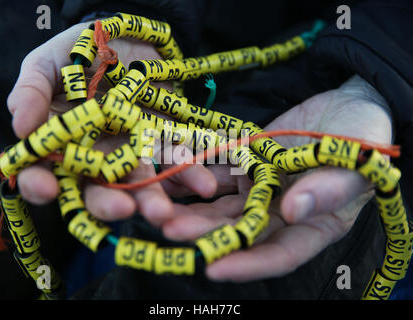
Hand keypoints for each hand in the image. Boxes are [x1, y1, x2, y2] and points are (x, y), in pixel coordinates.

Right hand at [6, 22, 217, 224]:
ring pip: (137, 182)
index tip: (47, 189)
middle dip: (108, 203)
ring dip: (151, 198)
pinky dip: (189, 172)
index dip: (40, 184)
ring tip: (164, 212)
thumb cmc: (80, 51)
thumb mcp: (50, 62)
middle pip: (95, 188)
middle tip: (123, 210)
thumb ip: (32, 91)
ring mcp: (128, 151)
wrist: (127, 38)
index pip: (42, 171)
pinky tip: (202, 184)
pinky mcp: (160, 140)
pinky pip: (174, 159)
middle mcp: (93, 155)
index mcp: (59, 142)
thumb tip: (20, 126)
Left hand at [162, 75, 392, 280]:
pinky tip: (167, 175)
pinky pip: (217, 171)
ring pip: (221, 204)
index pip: (280, 254)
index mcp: (312, 224)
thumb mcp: (356, 162)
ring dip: (191, 207)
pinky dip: (193, 174)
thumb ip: (328, 190)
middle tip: (170, 232)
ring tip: (158, 208)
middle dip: (205, 233)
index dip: (248, 265)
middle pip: (240, 230)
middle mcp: (280, 212)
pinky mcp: (246, 164)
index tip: (214, 271)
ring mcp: (260, 188)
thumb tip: (292, 212)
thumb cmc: (365, 137)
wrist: (350, 104)